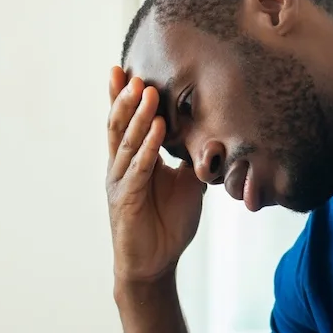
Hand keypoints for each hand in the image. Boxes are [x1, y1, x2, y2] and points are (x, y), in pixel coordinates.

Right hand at [105, 66, 207, 284]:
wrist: (156, 263)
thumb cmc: (168, 223)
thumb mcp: (187, 183)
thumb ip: (192, 158)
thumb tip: (214, 134)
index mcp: (132, 160)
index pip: (125, 122)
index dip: (122, 97)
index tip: (125, 69)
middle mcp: (121, 167)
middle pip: (118, 125)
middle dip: (125, 98)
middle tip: (135, 72)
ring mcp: (121, 182)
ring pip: (126, 142)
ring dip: (137, 116)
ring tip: (146, 91)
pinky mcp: (127, 200)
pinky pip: (139, 168)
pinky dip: (148, 147)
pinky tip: (157, 128)